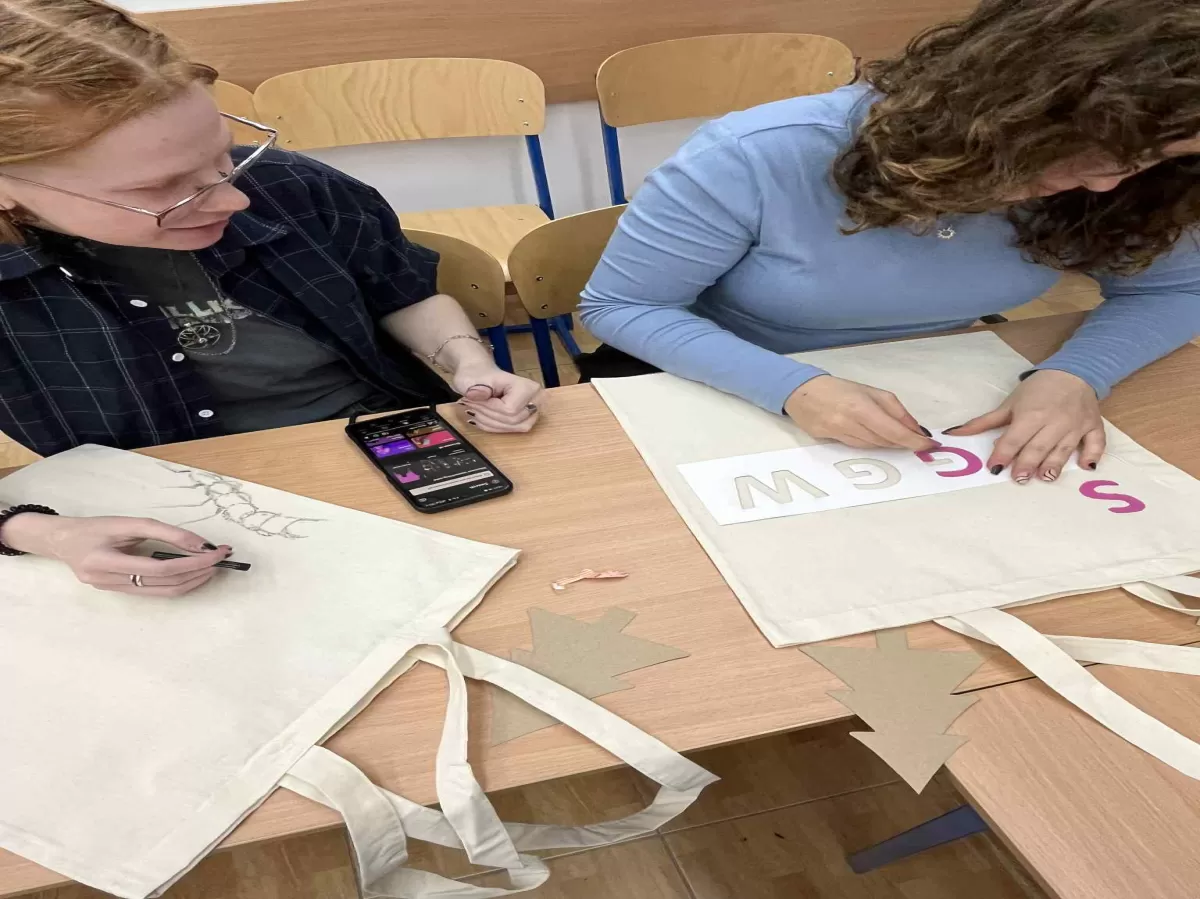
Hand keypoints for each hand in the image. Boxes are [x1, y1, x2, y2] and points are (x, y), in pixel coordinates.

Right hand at [0, 513, 231, 596]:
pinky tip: (192, 574)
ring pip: (163, 593)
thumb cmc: (95, 528)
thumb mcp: (129, 523)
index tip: (216, 553)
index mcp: (105, 561)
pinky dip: (177, 583)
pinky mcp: (119, 592)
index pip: (160, 568)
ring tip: (211, 567)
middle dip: (198, 572)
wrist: (63, 541)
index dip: (192, 562)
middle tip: (220, 559)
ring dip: (192, 581)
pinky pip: (154, 592)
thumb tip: (201, 544)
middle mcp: (108, 580)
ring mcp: (113, 591)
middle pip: (165, 583)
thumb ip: (165, 532)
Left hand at [451, 364, 543, 433]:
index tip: (473, 401)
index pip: (510, 410)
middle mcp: (535, 399)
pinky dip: (493, 426)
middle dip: (488, 416)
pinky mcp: (527, 418)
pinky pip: (512, 430)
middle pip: (513, 421)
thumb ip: (476, 389)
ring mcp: (533, 410)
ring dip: (490, 423)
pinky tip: (482, 418)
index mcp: (527, 387)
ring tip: (475, 412)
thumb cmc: (478, 376)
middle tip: (471, 407)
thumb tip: (474, 395)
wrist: (481, 375)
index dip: (489, 409)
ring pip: (513, 428)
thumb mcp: (472, 380)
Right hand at [784, 375, 938, 449]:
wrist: (801, 392)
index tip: (930, 446)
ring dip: (889, 444)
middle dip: (904, 442)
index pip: (894, 431)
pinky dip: (873, 444)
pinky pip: (859, 447)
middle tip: (918, 441)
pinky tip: (877, 438)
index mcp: (861, 407)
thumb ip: (895, 409)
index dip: (914, 441)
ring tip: (896, 437)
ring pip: (873, 446)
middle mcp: (849, 423)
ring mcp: (838, 434)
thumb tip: (915, 429)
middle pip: (885, 441)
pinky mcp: (830, 442)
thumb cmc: (840, 389)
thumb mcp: (871, 391)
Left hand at [946, 369, 1103, 481]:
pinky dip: (1093, 454)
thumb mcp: (1010, 404)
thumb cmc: (1038, 390)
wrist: (1074, 371)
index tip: (994, 467)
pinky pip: (1096, 442)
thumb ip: (984, 422)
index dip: (1003, 453)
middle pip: (1038, 446)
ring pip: (1064, 448)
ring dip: (1054, 464)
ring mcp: (1075, 425)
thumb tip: (954, 433)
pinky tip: (1087, 467)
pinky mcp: (1093, 426)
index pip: (1014, 438)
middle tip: (1018, 479)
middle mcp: (1054, 421)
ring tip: (1044, 478)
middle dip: (1027, 463)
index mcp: (1031, 414)